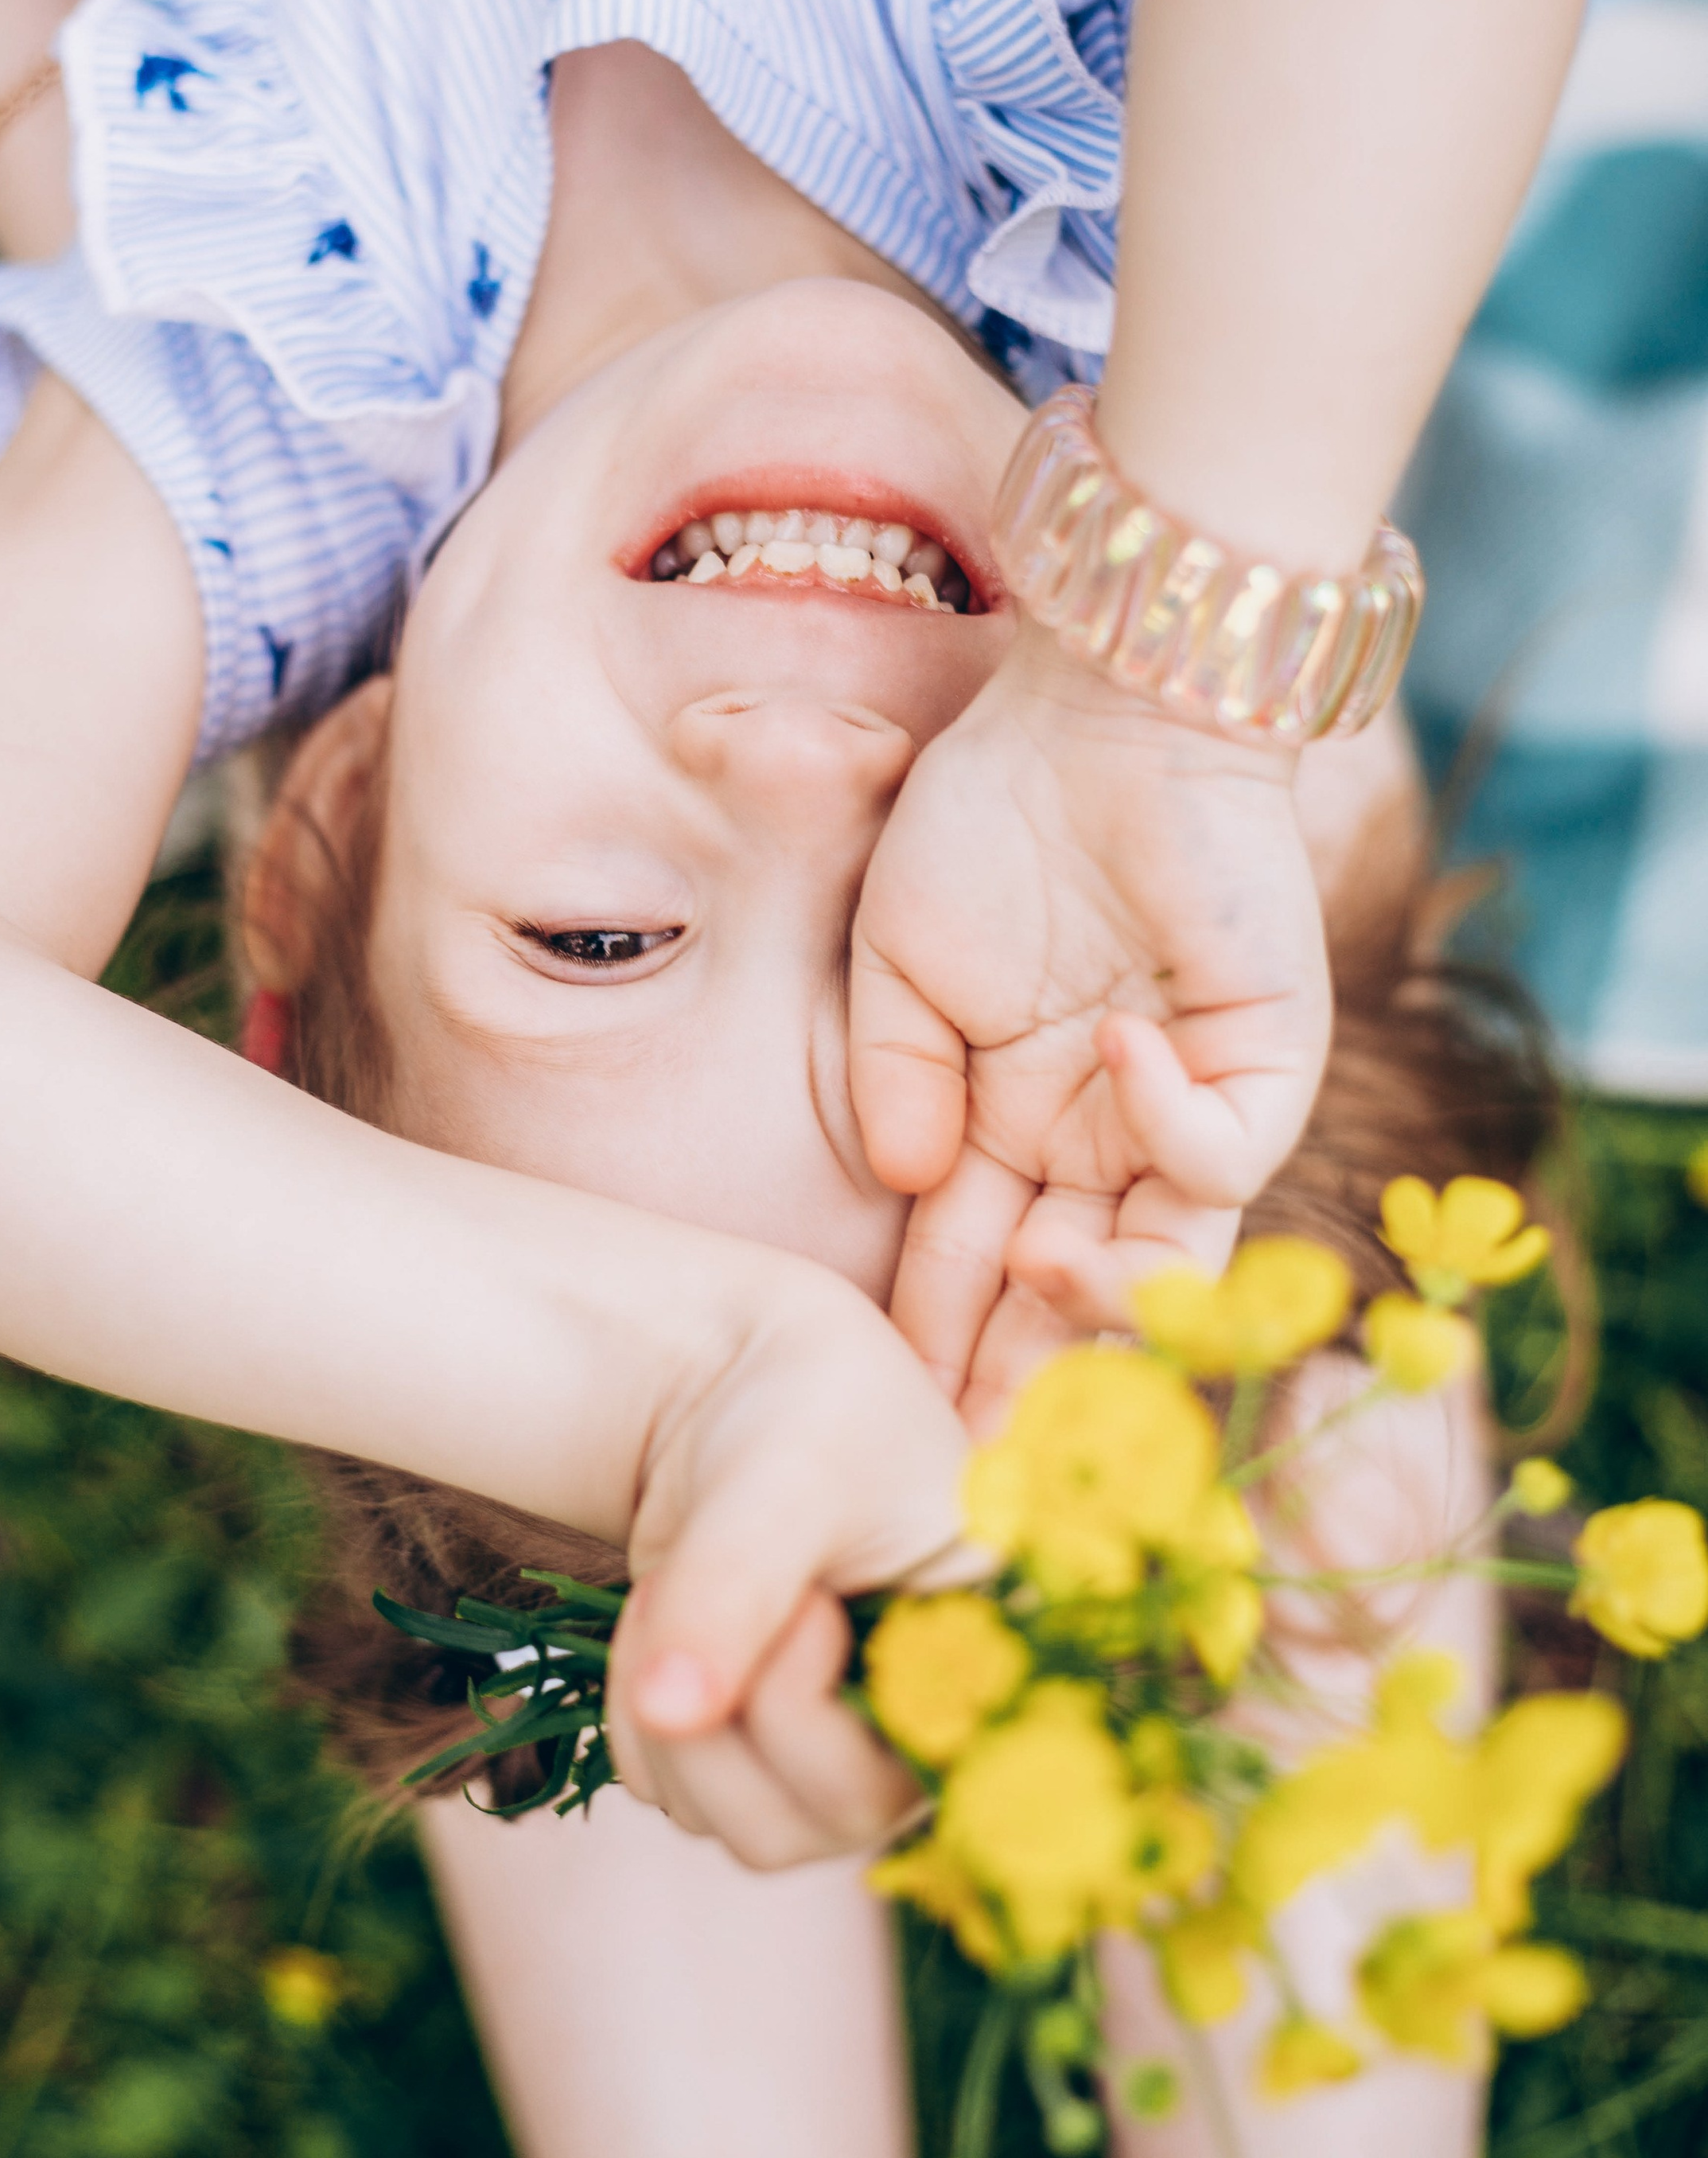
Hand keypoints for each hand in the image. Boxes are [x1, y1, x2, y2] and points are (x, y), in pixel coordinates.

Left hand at [606, 1270, 967, 1866]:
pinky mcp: (759, 1754)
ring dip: (671, 1705)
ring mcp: (840, 1757)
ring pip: (730, 1824)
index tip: (802, 1603)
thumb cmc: (803, 1409)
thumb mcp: (785, 1481)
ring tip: (687, 1578)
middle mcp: (923, 1737)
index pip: (915, 1782)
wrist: (740, 1383)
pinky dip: (640, 1711)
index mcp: (987, 1666)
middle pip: (808, 1824)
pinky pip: (674, 1794)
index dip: (820, 1712)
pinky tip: (669, 1611)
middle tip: (716, 1577)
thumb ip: (735, 1588)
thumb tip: (670, 1710)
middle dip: (729, 1704)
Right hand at [851, 626, 1328, 1424]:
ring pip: (1171, 1261)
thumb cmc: (988, 821)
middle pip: (1076, 1294)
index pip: (976, 1264)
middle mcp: (1104, 1136)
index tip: (895, 1413)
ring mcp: (1189, 1105)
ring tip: (1047, 1264)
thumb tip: (911, 1188)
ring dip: (1108, 1290)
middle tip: (981, 1445)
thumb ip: (892, 1078)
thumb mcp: (893, 961)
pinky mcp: (1266, 1060)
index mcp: (1010, 1121)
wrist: (1097, 712)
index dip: (940, 1339)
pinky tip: (1115, 1052)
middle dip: (1031, 1376)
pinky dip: (1176, 1127)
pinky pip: (1230, 1153)